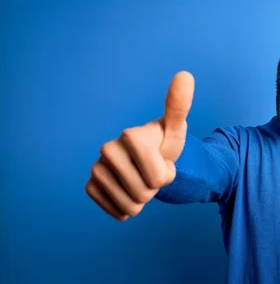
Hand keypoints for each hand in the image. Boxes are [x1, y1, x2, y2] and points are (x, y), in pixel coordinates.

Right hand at [85, 71, 194, 220]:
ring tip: (142, 180)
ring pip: (131, 205)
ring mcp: (96, 167)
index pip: (159, 178)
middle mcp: (107, 149)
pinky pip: (115, 209)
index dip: (167, 175)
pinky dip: (127, 208)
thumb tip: (185, 74)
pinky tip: (129, 191)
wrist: (148, 159)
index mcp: (130, 135)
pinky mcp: (91, 185)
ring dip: (143, 199)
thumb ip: (180, 106)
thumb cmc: (164, 143)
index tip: (163, 160)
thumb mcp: (176, 129)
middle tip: (152, 171)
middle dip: (155, 188)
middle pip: (144, 193)